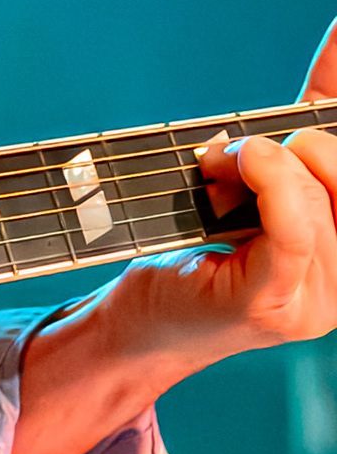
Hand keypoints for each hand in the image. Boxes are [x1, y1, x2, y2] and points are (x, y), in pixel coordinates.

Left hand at [6, 18, 336, 453]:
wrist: (135, 324)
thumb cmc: (189, 244)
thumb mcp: (249, 178)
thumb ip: (293, 129)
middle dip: (293, 143)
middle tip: (232, 159)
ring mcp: (320, 297)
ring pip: (318, 187)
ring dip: (255, 160)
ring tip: (214, 175)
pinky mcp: (276, 303)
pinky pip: (295, 226)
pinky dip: (267, 181)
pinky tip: (233, 166)